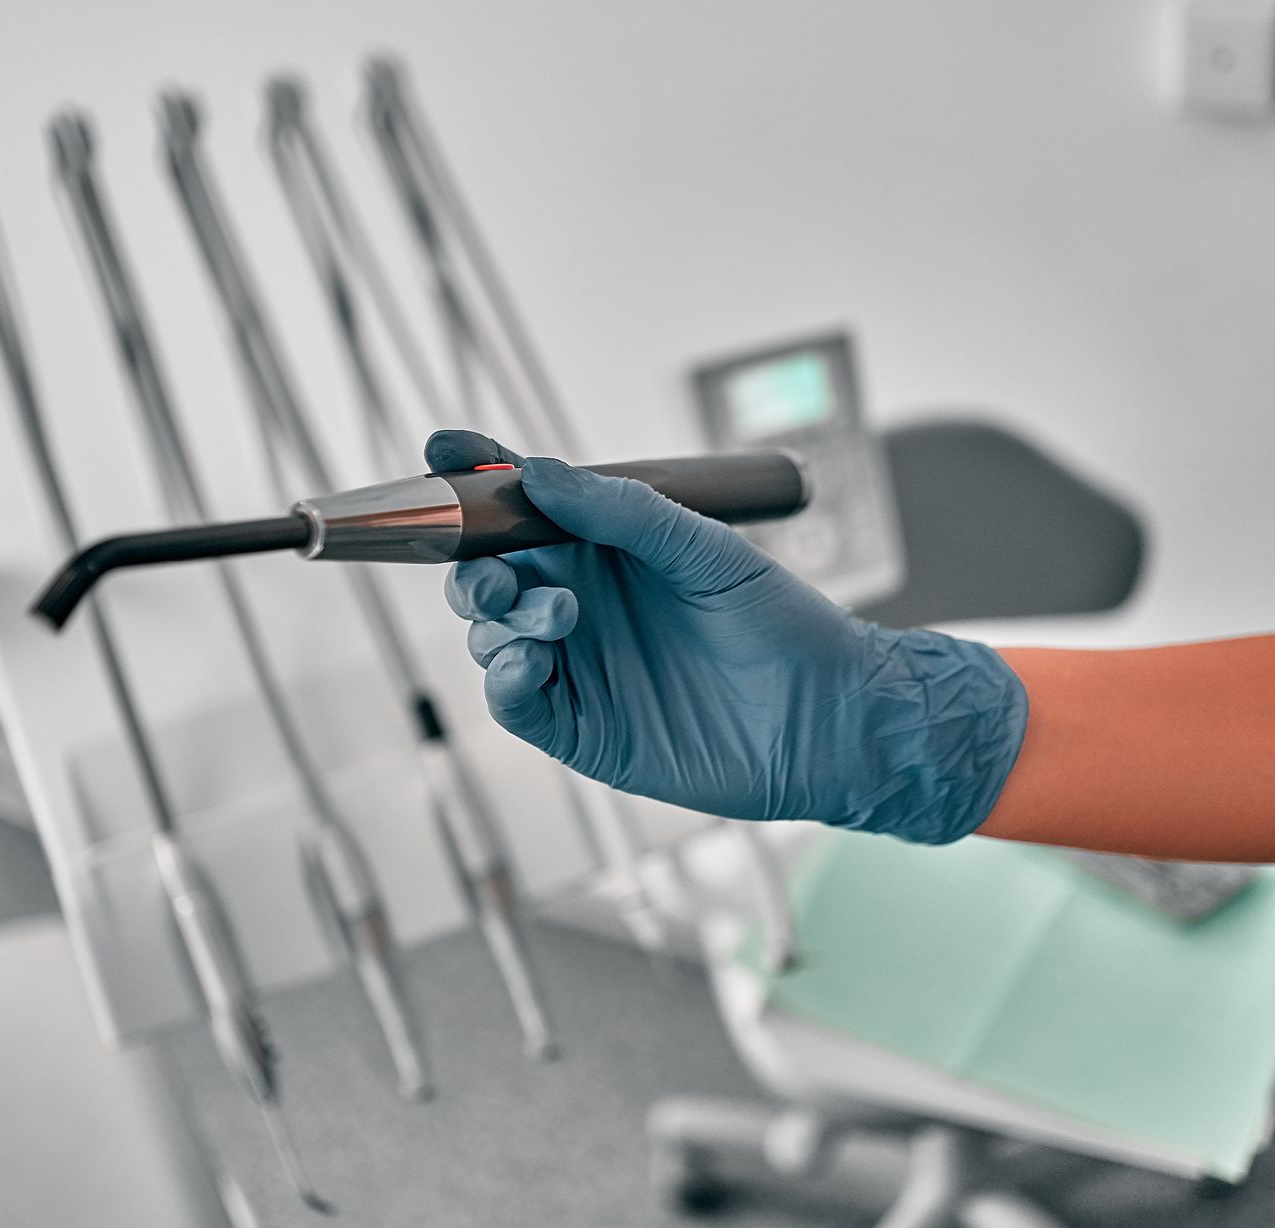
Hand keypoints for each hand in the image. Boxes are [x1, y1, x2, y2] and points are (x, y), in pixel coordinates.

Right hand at [427, 430, 1028, 844]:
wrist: (832, 718)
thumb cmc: (784, 625)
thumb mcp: (706, 550)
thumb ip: (623, 512)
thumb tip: (537, 472)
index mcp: (606, 551)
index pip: (522, 506)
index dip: (474, 477)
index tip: (442, 450)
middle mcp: (581, 604)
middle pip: (488, 575)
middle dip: (472, 566)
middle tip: (498, 571)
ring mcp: (577, 668)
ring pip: (491, 636)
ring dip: (497, 621)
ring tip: (554, 619)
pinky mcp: (583, 731)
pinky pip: (516, 702)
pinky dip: (505, 680)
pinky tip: (527, 663)